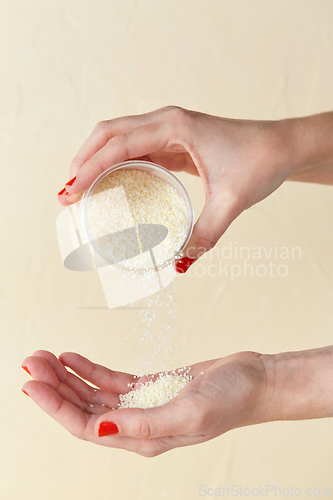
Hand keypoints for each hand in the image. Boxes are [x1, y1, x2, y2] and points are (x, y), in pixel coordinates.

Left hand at [21, 350, 267, 456]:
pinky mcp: (151, 388)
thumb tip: (101, 429)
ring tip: (45, 357)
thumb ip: (143, 424)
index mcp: (143, 438)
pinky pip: (111, 381)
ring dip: (67, 377)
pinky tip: (73, 357)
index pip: (86, 426)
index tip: (32, 385)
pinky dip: (90, 369)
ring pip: (93, 394)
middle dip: (54, 387)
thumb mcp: (188, 411)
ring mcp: (143, 406)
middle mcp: (138, 425)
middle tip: (31, 362)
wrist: (255, 380)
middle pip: (84, 409)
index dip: (56, 406)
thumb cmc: (230, 398)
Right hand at [57, 107, 298, 268]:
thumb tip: (179, 263)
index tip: (71, 192)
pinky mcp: (173, 141)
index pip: (119, 145)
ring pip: (118, 137)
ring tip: (79, 189)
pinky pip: (135, 148)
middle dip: (83, 160)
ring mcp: (169, 130)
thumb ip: (207, 233)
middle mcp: (167, 122)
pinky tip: (110, 183)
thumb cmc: (260, 161)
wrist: (281, 146)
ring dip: (95, 159)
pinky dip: (115, 163)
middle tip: (66, 193)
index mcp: (175, 127)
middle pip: (108, 133)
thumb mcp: (233, 200)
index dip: (90, 168)